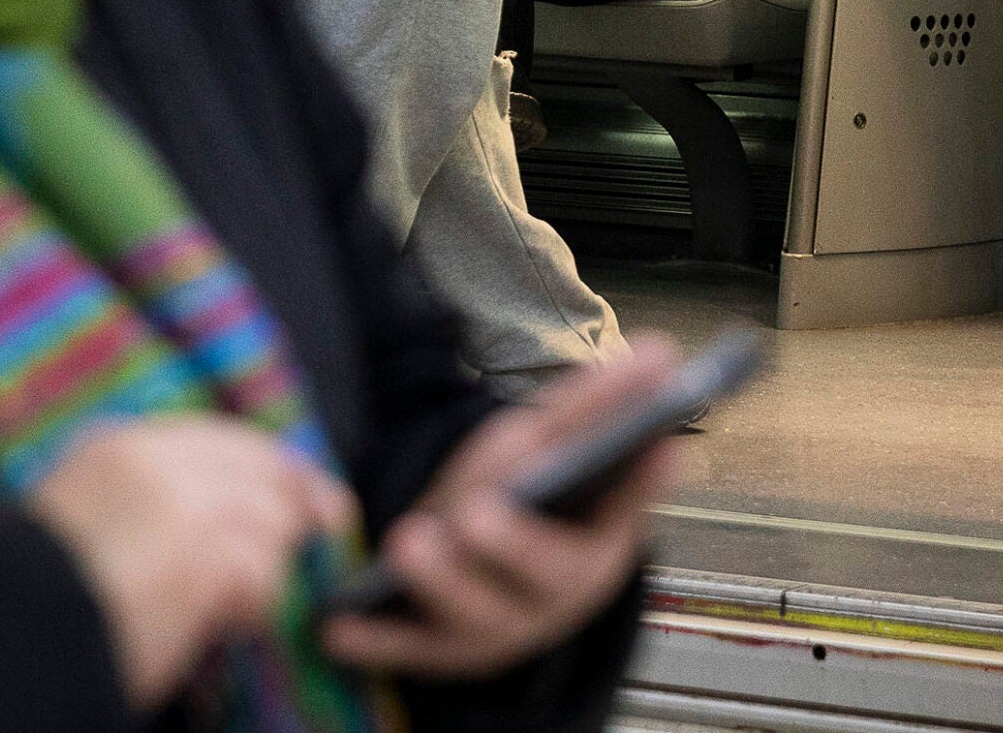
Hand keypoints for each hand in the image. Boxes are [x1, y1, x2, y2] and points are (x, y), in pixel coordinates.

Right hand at [28, 418, 355, 710]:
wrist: (2, 640)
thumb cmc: (33, 600)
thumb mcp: (79, 520)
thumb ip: (146, 498)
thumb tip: (227, 510)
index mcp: (117, 444)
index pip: (227, 440)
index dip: (277, 469)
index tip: (310, 494)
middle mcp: (153, 460)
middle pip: (265, 470)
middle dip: (295, 509)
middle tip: (318, 537)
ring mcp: (182, 504)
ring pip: (271, 526)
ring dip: (264, 572)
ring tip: (230, 608)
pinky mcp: (203, 557)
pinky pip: (264, 577)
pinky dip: (256, 609)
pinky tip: (225, 626)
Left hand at [322, 336, 683, 679]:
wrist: (482, 569)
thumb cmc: (526, 495)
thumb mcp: (551, 443)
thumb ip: (596, 404)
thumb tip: (663, 351)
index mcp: (600, 540)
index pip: (628, 508)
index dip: (644, 483)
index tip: (661, 446)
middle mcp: (557, 594)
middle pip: (545, 575)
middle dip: (513, 545)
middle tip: (478, 512)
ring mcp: (501, 628)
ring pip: (475, 618)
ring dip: (441, 584)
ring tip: (408, 543)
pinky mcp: (442, 652)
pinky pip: (407, 650)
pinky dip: (375, 640)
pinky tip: (339, 623)